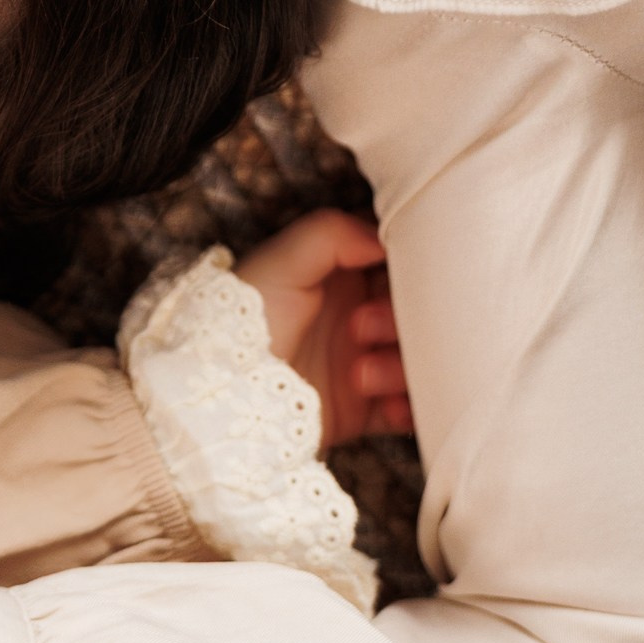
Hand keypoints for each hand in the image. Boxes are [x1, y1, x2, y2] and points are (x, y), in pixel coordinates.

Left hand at [237, 210, 410, 445]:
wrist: (225, 395)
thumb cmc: (246, 321)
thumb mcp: (281, 262)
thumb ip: (331, 234)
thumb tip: (383, 237)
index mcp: (341, 275)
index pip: (396, 263)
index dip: (409, 268)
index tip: (409, 275)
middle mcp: (359, 316)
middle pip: (417, 312)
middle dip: (402, 320)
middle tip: (364, 327)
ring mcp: (365, 362)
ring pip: (417, 359)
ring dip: (401, 366)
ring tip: (360, 374)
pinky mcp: (366, 408)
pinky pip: (411, 407)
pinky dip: (412, 406)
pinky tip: (389, 405)